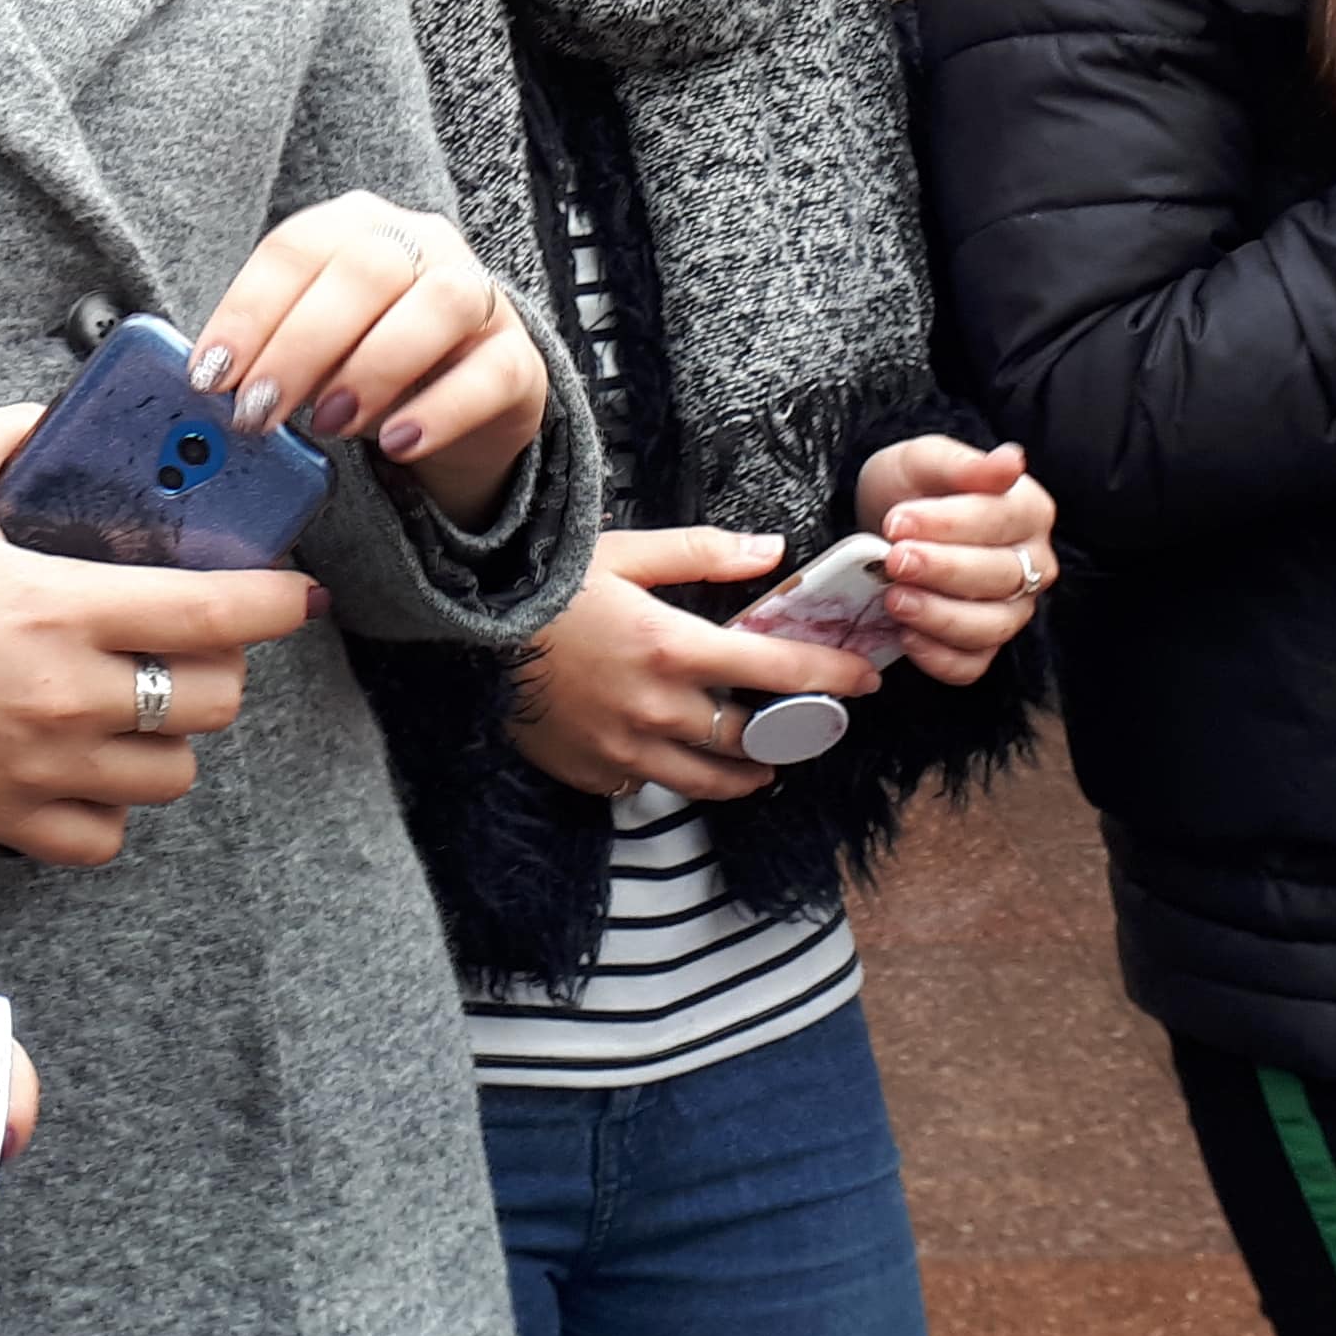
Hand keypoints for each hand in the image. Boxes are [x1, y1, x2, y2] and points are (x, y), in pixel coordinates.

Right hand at [0, 403, 317, 865]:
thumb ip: (11, 433)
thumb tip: (65, 415)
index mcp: (54, 608)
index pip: (212, 614)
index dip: (276, 603)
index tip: (295, 593)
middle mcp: (60, 697)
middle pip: (211, 702)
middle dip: (221, 664)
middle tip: (194, 635)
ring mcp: (35, 768)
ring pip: (171, 774)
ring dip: (172, 735)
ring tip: (140, 697)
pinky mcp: (0, 819)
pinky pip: (104, 835)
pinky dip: (113, 804)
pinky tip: (89, 759)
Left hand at [193, 193, 550, 526]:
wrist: (460, 404)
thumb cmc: (362, 364)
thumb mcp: (309, 352)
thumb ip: (268, 354)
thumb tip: (216, 388)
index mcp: (355, 227)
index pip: (296, 249)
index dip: (248, 311)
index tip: (211, 375)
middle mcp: (422, 243)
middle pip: (365, 270)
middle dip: (300, 345)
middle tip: (258, 413)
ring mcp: (480, 295)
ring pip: (439, 303)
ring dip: (373, 366)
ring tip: (329, 424)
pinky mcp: (520, 357)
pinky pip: (491, 372)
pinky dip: (439, 410)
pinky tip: (397, 443)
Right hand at [505, 527, 875, 803]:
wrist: (468, 632)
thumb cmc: (548, 586)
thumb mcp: (624, 552)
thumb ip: (703, 553)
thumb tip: (772, 550)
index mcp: (674, 648)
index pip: (777, 670)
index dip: (831, 676)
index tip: (867, 679)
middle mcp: (659, 709)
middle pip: (754, 739)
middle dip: (794, 733)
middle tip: (814, 723)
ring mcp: (626, 750)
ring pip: (713, 779)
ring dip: (748, 769)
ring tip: (764, 757)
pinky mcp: (597, 772)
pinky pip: (654, 785)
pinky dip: (677, 773)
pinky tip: (681, 752)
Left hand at [848, 436, 1056, 688]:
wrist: (886, 524)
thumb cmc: (912, 489)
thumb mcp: (923, 460)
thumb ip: (963, 463)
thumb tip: (1012, 461)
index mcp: (1029, 511)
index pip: (1001, 520)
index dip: (950, 524)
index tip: (897, 521)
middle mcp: (1032, 565)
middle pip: (1000, 576)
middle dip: (942, 570)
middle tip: (894, 561)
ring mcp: (1012, 611)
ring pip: (990, 626)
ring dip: (939, 616)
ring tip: (894, 599)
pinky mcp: (982, 647)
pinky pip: (971, 666)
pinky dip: (937, 657)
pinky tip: (905, 635)